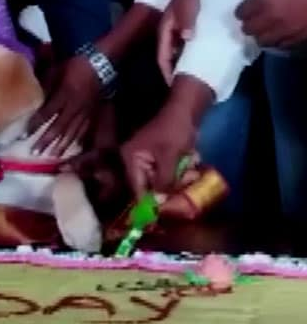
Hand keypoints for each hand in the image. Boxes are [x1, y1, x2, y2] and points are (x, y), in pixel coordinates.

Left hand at [28, 55, 99, 155]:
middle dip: (46, 141)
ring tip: (53, 156)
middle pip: (58, 127)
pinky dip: (78, 139)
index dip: (35, 125)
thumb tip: (33, 97)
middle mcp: (74, 106)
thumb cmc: (76, 65)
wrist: (101, 63)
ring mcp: (85, 111)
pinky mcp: (93, 113)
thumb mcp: (57, 70)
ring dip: (61, 145)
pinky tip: (72, 147)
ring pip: (72, 131)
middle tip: (35, 152)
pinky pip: (85, 129)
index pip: (46, 113)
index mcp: (64, 94)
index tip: (24, 136)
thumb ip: (46, 85)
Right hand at [120, 75, 212, 195]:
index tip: (163, 214)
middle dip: (169, 188)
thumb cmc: (174, 130)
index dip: (149, 203)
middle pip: (149, 187)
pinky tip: (190, 162)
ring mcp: (147, 160)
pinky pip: (167, 172)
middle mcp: (135, 162)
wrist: (185, 109)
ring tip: (191, 169)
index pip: (136, 189)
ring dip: (177, 178)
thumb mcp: (170, 157)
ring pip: (161, 180)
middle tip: (186, 187)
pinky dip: (179, 171)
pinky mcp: (159, 158)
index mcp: (131, 160)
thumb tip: (160, 204)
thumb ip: (164, 182)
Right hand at [157, 0, 200, 83]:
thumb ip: (186, 16)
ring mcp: (182, 30)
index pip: (163, 56)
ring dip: (188, 62)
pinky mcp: (193, 26)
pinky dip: (198, 51)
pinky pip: (193, 43)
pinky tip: (209, 56)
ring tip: (199, 74)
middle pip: (172, 57)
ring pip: (182, 51)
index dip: (168, 70)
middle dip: (178, 70)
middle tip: (189, 84)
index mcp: (166, 28)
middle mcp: (172, 32)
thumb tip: (187, 38)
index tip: (175, 83)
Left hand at [236, 0, 306, 47]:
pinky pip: (281, 44)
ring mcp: (285, 31)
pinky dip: (279, 40)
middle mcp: (270, 19)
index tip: (245, 9)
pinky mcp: (298, 38)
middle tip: (255, 19)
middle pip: (249, 29)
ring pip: (263, 41)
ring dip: (262, 35)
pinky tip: (282, 34)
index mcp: (264, 0)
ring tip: (267, 29)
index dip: (243, 10)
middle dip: (250, 24)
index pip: (242, 12)